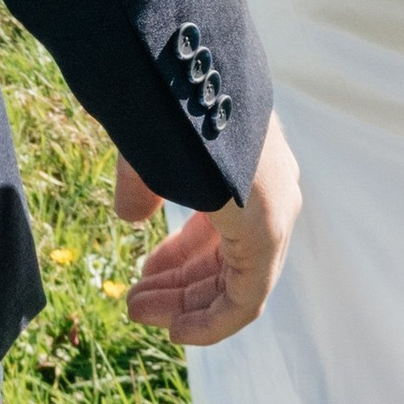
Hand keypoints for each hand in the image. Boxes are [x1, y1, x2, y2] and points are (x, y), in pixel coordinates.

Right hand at [114, 112, 301, 345]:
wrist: (190, 74)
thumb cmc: (168, 102)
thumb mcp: (152, 147)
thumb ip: (143, 183)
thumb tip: (132, 216)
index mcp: (245, 165)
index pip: (218, 226)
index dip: (179, 256)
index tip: (145, 272)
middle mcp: (267, 191)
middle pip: (224, 257)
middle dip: (176, 283)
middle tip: (134, 302)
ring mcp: (272, 212)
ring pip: (232, 282)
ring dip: (185, 304)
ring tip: (137, 312)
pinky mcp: (268, 235)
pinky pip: (245, 299)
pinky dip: (212, 321)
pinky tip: (177, 330)